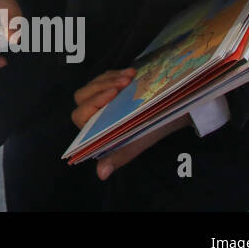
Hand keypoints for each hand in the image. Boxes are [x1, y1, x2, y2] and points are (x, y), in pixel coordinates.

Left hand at [71, 69, 190, 179]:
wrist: (168, 114)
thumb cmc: (149, 131)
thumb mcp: (136, 143)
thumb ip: (119, 156)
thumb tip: (101, 174)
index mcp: (93, 129)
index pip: (80, 115)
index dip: (93, 103)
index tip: (113, 93)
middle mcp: (92, 113)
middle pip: (82, 96)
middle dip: (102, 87)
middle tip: (124, 83)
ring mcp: (99, 98)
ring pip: (93, 84)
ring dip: (110, 79)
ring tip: (131, 77)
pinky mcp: (108, 85)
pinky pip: (104, 76)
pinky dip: (116, 73)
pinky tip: (131, 73)